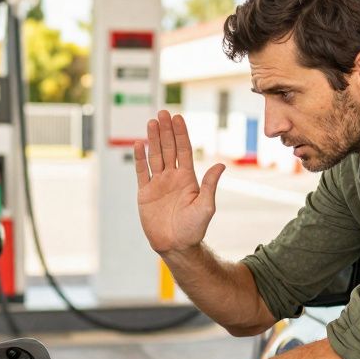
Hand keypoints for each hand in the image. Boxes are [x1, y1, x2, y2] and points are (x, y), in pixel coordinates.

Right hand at [135, 111, 224, 254]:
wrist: (176, 245)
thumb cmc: (193, 229)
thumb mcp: (206, 206)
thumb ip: (210, 185)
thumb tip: (220, 166)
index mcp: (188, 178)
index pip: (183, 150)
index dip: (180, 134)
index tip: (177, 117)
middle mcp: (173, 177)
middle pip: (169, 148)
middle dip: (166, 131)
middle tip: (162, 113)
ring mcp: (158, 184)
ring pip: (155, 156)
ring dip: (153, 139)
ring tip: (151, 122)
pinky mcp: (145, 193)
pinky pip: (142, 172)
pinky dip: (140, 158)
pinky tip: (138, 144)